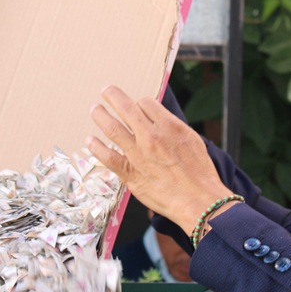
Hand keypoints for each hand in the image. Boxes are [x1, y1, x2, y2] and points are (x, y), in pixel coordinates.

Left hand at [87, 86, 233, 234]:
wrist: (198, 200)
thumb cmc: (199, 173)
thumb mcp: (193, 141)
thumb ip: (173, 128)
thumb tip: (159, 119)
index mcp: (170, 126)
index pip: (146, 103)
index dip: (140, 103)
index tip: (137, 106)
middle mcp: (152, 137)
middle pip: (126, 108)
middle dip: (113, 96)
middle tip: (106, 91)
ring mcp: (138, 154)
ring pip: (112, 128)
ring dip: (101, 116)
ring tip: (95, 110)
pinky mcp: (130, 173)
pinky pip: (107, 156)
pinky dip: (96, 147)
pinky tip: (91, 141)